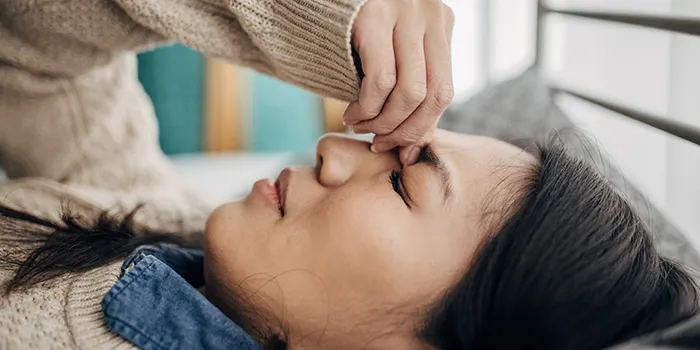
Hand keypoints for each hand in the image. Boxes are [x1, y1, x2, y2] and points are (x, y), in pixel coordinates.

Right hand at [344, 0, 454, 164]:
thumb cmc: (353, 33)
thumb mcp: (393, 56)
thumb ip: (410, 93)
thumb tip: (415, 149)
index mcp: (440, 23)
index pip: (444, 91)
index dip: (422, 129)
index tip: (402, 151)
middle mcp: (430, 14)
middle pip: (434, 94)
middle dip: (405, 131)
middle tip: (379, 143)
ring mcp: (404, 13)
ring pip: (410, 92)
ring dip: (383, 122)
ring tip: (360, 127)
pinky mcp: (373, 16)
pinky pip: (381, 80)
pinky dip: (367, 108)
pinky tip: (351, 113)